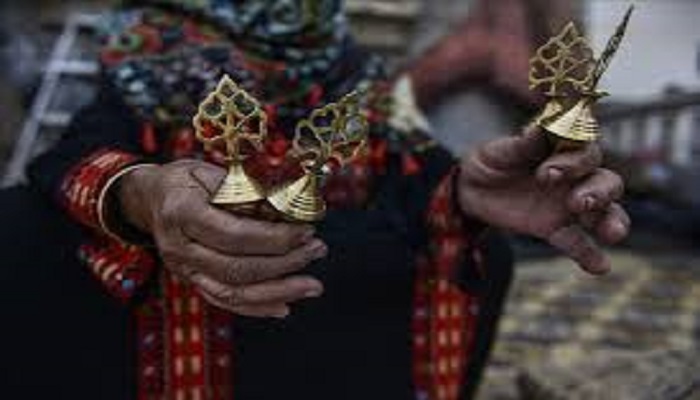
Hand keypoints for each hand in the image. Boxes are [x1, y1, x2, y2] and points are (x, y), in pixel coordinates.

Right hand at [118, 160, 326, 317]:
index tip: (307, 230)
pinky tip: (285, 306)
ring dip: (278, 292)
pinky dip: (256, 308)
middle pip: (236, 268)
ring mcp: (183, 270)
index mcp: (182, 213)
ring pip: (232, 293)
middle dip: (284, 263)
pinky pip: (225, 301)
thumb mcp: (209, 170)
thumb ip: (244, 191)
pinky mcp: (191, 282)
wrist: (150, 199)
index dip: (274, 237)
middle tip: (317, 250)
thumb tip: (288, 208)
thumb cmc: (185, 180)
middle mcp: (179, 248)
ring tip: (312, 285)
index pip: (234, 234)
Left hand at [458, 128, 629, 273]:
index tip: (547, 172)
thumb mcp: (503, 149)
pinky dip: (592, 255)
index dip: (574, 161)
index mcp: (565, 150)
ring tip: (612, 233)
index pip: (586, 150)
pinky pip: (580, 243)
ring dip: (611, 222)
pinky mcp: (556, 229)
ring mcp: (569, 204)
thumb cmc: (494, 159)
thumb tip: (543, 125)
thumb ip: (526, 143)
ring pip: (604, 212)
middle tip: (575, 202)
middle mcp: (576, 176)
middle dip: (597, 193)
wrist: (471, 188)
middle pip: (606, 182)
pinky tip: (600, 267)